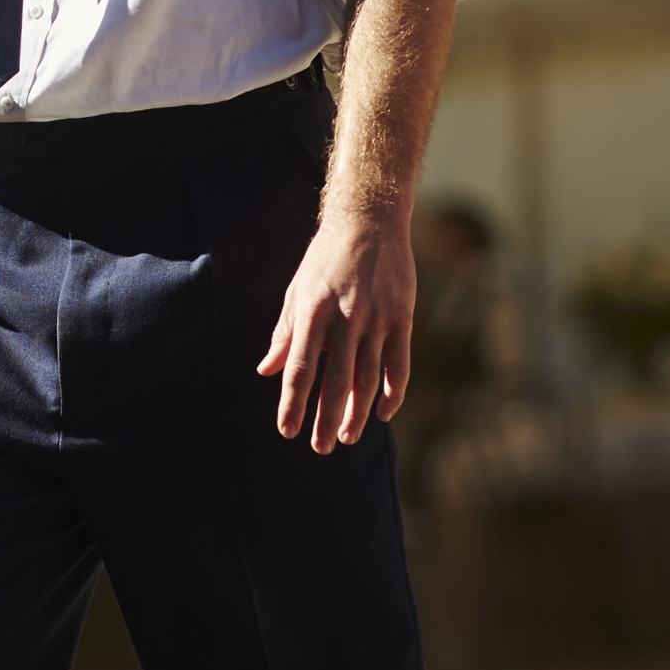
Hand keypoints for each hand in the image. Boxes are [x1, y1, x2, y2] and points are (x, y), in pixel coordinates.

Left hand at [258, 210, 416, 453]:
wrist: (368, 222)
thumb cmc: (324, 259)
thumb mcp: (297, 290)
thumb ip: (284, 333)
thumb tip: (267, 370)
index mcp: (313, 311)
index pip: (301, 367)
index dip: (293, 402)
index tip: (287, 430)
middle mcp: (345, 317)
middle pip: (335, 379)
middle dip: (325, 417)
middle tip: (319, 447)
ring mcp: (377, 319)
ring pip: (368, 377)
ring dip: (358, 412)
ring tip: (346, 438)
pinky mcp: (402, 318)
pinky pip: (399, 364)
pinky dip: (393, 392)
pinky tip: (384, 412)